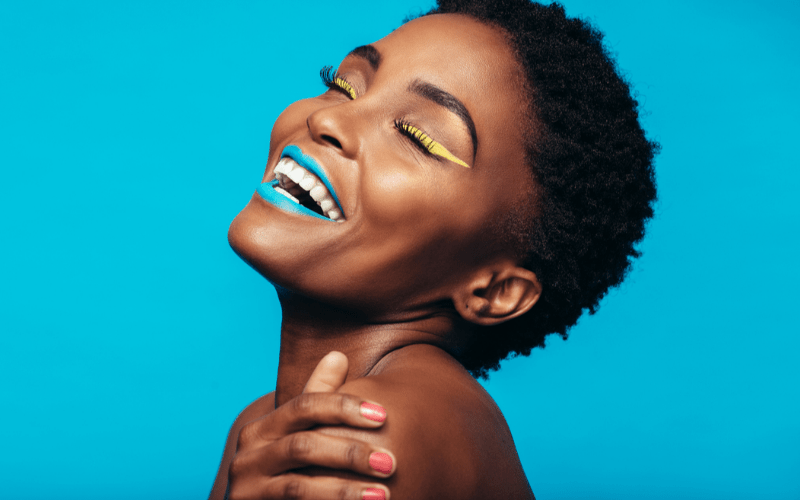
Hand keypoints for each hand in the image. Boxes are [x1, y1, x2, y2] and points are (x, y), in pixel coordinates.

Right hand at [225, 352, 395, 499]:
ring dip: (345, 490)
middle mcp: (248, 456)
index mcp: (262, 429)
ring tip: (383, 494)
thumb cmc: (284, 473)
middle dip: (350, 454)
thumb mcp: (296, 435)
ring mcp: (246, 488)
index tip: (383, 415)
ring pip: (299, 486)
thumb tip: (338, 355)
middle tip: (391, 463)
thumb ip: (316, 399)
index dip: (343, 407)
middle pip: (303, 446)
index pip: (304, 406)